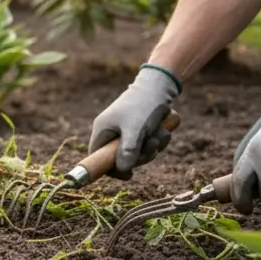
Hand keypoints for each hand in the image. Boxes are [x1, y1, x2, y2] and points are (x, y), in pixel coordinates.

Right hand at [88, 64, 180, 178]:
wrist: (160, 85)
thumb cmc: (144, 105)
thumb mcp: (136, 129)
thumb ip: (128, 150)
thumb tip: (123, 170)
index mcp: (103, 130)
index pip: (97, 157)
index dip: (110, 169)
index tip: (129, 175)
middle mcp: (111, 132)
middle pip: (120, 159)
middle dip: (140, 156)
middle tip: (151, 146)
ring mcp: (125, 131)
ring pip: (137, 153)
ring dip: (152, 148)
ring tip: (160, 132)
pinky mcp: (139, 129)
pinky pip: (147, 145)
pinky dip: (157, 141)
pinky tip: (163, 129)